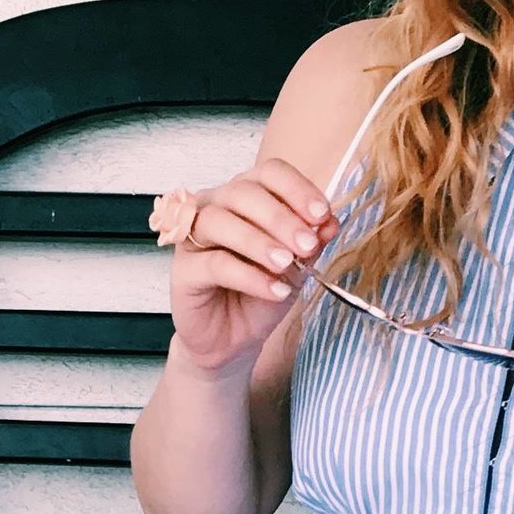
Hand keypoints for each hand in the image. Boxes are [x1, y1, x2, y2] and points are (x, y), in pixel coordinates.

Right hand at [165, 158, 336, 376]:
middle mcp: (215, 206)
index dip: (296, 189)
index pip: (269, 173)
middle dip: (280, 218)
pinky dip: (249, 276)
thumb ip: (311, 242)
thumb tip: (330, 222)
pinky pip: (215, 264)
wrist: (235, 340)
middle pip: (243, 192)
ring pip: (221, 221)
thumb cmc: (261, 295)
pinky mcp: (183, 270)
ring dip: (260, 242)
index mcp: (245, 196)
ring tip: (286, 265)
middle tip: (307, 245)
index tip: (322, 215)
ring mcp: (194, 237)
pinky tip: (274, 290)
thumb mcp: (297, 267)